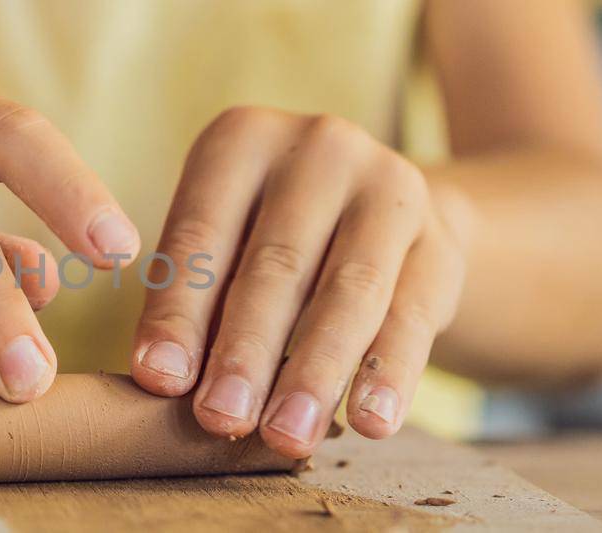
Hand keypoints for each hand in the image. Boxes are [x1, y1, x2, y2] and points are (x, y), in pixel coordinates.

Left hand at [130, 106, 466, 457]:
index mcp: (242, 140)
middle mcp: (319, 149)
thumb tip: (162, 377)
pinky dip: (390, 375)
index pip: (200, 234)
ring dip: (314, 372)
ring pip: (348, 291)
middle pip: (276, 264)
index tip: (160, 381)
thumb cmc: (268, 240)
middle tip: (220, 418)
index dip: (178, 312)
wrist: (387, 215)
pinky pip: (413, 314)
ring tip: (287, 436)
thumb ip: (191, 303)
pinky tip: (370, 424)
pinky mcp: (441, 239)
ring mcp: (390, 187)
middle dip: (245, 352)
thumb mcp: (221, 246)